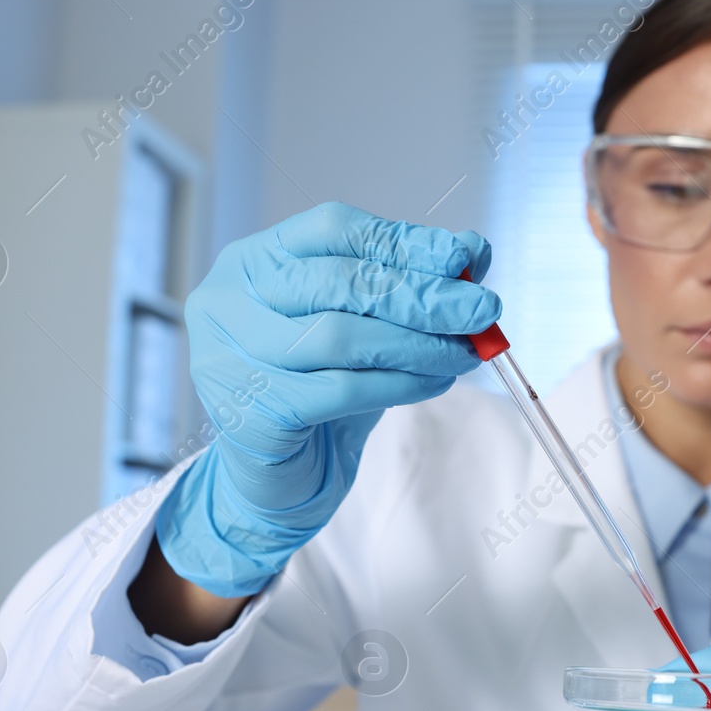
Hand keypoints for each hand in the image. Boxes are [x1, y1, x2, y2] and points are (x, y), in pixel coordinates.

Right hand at [156, 202, 498, 596]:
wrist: (277, 481)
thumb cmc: (318, 389)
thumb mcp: (364, 326)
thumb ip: (410, 284)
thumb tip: (474, 250)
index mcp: (251, 262)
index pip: (331, 229)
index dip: (403, 241)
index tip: (465, 255)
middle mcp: (227, 301)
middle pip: (338, 281)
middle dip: (421, 294)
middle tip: (483, 309)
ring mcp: (229, 358)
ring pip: (341, 336)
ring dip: (417, 343)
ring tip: (465, 352)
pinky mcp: (251, 415)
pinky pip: (342, 390)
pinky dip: (401, 384)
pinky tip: (436, 382)